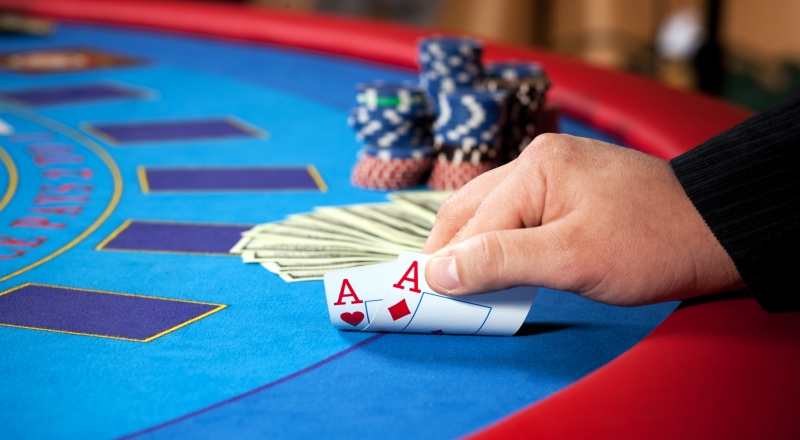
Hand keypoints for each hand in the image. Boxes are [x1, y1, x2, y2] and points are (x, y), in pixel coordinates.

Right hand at [423, 134, 744, 305]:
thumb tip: (436, 272)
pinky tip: (497, 264)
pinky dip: (501, 240)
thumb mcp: (571, 259)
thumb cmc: (652, 244)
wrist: (716, 231)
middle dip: (450, 253)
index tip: (426, 303)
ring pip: (491, 210)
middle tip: (434, 295)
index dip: (447, 267)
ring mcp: (554, 170)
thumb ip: (500, 261)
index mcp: (536, 167)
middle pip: (472, 209)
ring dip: (474, 247)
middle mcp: (537, 159)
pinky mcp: (568, 186)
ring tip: (461, 286)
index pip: (473, 224)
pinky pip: (517, 213)